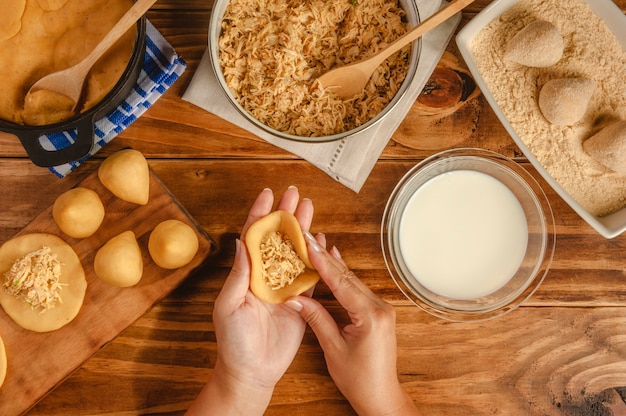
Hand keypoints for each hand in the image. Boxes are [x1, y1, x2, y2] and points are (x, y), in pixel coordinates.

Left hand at [187, 186, 320, 415]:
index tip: (268, 194)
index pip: (254, 237)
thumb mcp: (229, 306)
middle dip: (286, 215)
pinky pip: (310, 276)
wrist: (252, 372)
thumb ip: (239, 274)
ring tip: (310, 209)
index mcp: (247, 274)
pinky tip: (321, 242)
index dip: (261, 214)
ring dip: (303, 230)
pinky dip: (316, 258)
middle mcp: (266, 276)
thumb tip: (241, 242)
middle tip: (295, 194)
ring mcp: (283, 288)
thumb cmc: (233, 341)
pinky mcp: (300, 301)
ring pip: (295, 252)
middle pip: (278, 239)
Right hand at [286, 232, 420, 415]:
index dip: (322, 262)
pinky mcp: (378, 312)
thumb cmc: (359, 379)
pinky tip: (335, 262)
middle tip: (309, 237)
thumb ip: (316, 319)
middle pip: (348, 277)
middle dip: (326, 257)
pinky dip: (343, 277)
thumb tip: (295, 298)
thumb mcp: (333, 348)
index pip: (341, 283)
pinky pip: (358, 289)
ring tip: (316, 245)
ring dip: (334, 264)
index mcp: (370, 316)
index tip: (309, 244)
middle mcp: (380, 308)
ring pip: (353, 281)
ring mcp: (381, 309)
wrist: (381, 396)